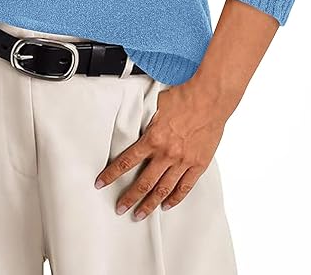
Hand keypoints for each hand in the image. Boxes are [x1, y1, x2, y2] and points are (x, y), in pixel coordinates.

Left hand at [93, 78, 229, 219]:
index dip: (112, 175)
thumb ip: (147, 118)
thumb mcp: (157, 105)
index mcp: (153, 138)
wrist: (209, 97)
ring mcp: (183, 161)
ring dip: (150, 204)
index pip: (126, 161)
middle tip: (120, 208)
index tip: (101, 183)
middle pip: (143, 183)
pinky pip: (185, 187)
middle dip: (129, 198)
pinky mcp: (198, 164)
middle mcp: (166, 153)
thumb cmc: (184, 96)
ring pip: (163, 190)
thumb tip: (138, 118)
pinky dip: (175, 198)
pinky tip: (167, 205)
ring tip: (140, 214)